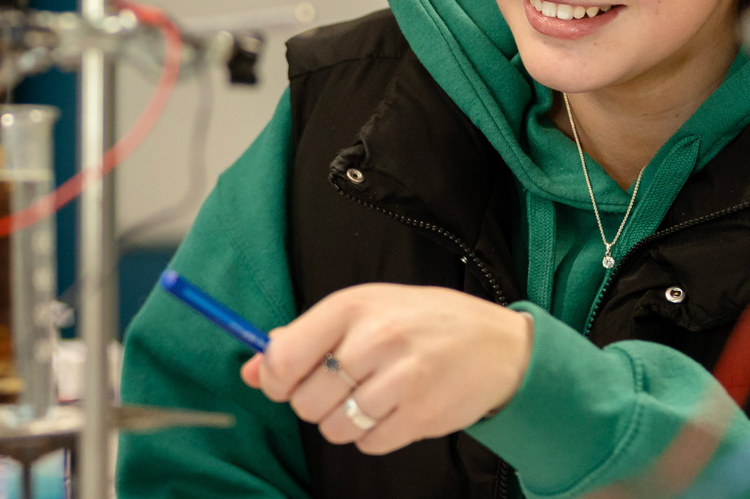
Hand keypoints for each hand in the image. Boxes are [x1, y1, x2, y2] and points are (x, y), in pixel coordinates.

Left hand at [240, 283, 532, 454]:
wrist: (499, 344)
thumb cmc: (420, 323)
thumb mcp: (362, 311)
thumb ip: (302, 339)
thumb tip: (250, 371)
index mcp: (351, 306)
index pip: (284, 357)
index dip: (273, 379)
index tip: (284, 382)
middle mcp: (376, 338)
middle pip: (305, 401)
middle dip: (314, 403)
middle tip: (341, 388)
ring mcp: (402, 377)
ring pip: (334, 428)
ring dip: (343, 422)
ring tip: (369, 398)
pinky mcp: (423, 413)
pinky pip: (369, 444)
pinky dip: (372, 436)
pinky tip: (393, 410)